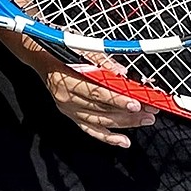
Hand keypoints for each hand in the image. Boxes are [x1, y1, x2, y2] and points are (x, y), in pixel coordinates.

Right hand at [34, 51, 155, 147]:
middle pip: (102, 110)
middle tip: (149, 110)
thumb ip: (101, 61)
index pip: (97, 92)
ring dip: (125, 123)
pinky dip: (108, 138)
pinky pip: (91, 130)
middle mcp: (66, 98)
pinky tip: (123, 141)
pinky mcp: (71, 116)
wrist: (41, 58)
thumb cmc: (60, 51)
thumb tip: (121, 73)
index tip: (137, 101)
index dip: (118, 99)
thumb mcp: (80, 49)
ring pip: (100, 122)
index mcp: (68, 79)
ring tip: (144, 119)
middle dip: (129, 112)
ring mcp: (69, 109)